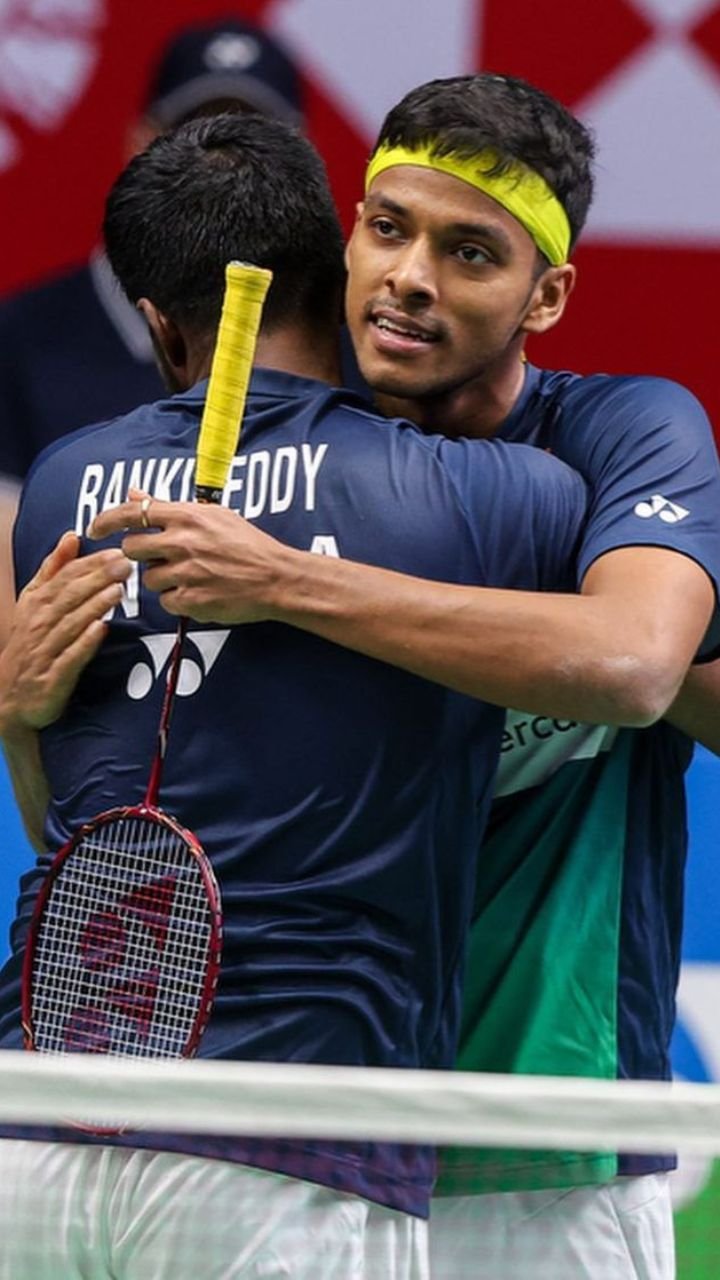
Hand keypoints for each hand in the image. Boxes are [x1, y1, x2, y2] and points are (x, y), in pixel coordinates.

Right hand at [0, 531, 130, 735]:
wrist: (8, 696)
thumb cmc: (28, 643)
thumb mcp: (33, 602)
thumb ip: (54, 569)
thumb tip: (71, 537)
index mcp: (36, 603)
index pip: (65, 577)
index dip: (90, 564)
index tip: (115, 551)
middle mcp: (39, 623)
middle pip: (69, 596)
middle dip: (97, 579)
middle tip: (124, 564)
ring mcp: (45, 650)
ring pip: (70, 623)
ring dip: (93, 606)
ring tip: (117, 591)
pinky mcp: (52, 677)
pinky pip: (69, 656)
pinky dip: (84, 643)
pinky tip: (101, 630)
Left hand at [88, 490, 295, 624]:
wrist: (277, 577)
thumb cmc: (248, 544)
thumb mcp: (213, 515)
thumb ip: (169, 506)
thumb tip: (134, 493)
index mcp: (188, 516)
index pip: (132, 512)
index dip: (106, 520)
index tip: (95, 528)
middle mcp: (183, 542)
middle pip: (132, 548)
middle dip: (139, 554)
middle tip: (160, 557)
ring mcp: (186, 572)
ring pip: (148, 578)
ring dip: (162, 579)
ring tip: (190, 576)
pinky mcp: (192, 599)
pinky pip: (166, 602)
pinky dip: (177, 600)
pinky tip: (198, 592)